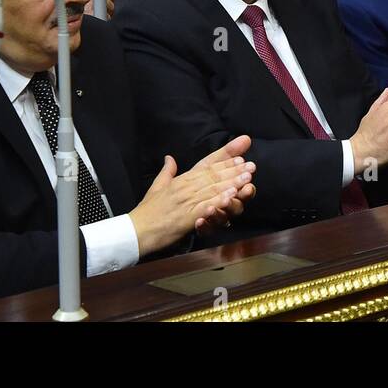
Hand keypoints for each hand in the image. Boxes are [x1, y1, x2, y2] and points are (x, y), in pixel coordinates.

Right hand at [127, 136, 254, 254]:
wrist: (136, 230)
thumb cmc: (147, 211)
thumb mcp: (156, 186)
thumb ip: (166, 172)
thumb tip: (170, 158)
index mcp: (181, 180)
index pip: (206, 167)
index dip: (224, 161)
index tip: (240, 157)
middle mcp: (185, 187)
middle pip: (213, 176)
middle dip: (234, 171)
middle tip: (251, 166)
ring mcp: (186, 201)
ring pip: (212, 190)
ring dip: (232, 183)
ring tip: (247, 179)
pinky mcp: (186, 217)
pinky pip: (205, 207)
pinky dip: (218, 201)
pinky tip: (231, 198)